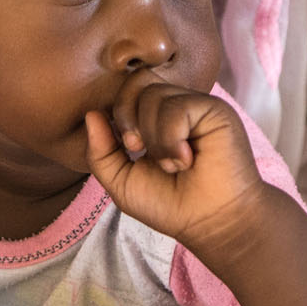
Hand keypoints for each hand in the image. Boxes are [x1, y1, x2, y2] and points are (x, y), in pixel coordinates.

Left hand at [86, 73, 266, 246]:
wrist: (210, 223)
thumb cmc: (171, 205)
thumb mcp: (122, 182)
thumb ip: (101, 151)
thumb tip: (91, 114)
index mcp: (157, 118)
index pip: (128, 90)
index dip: (119, 114)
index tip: (129, 149)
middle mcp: (177, 107)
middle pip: (137, 82)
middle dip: (127, 118)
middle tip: (139, 151)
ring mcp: (197, 106)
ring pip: (155, 96)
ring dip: (154, 138)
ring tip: (172, 164)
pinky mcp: (215, 111)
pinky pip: (177, 108)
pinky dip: (171, 140)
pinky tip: (186, 160)